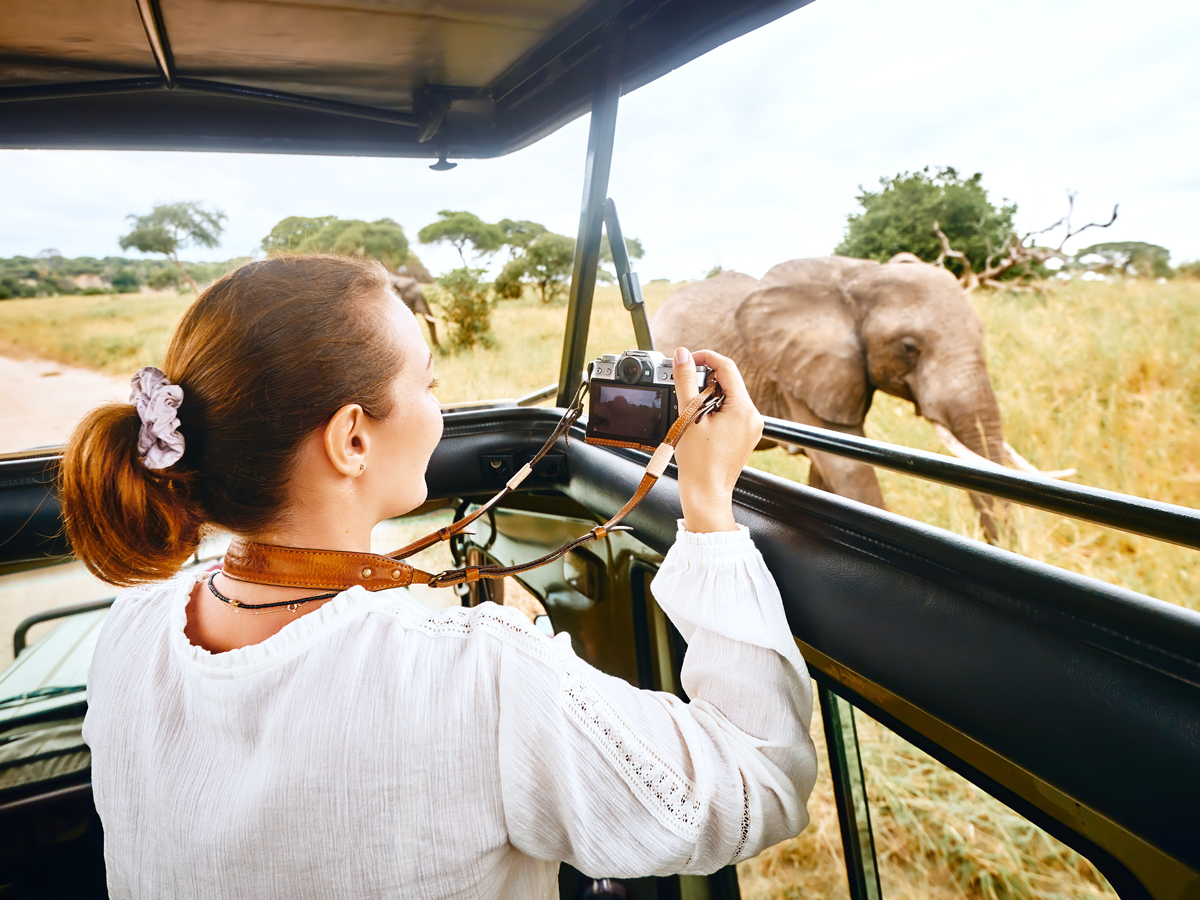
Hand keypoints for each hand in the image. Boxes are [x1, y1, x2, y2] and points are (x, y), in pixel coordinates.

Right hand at [671, 347, 763, 532]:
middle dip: (705, 381)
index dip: (705, 357)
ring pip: (729, 398)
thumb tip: (682, 355)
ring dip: (709, 398)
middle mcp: (753, 416)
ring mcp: (752, 427)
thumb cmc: (698, 462)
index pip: (726, 367)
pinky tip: (701, 425)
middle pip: (729, 382)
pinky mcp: (746, 436)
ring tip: (692, 415)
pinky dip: (715, 411)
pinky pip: (732, 413)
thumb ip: (685, 381)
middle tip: (685, 391)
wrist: (706, 492)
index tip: (688, 360)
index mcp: (743, 408)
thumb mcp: (688, 415)